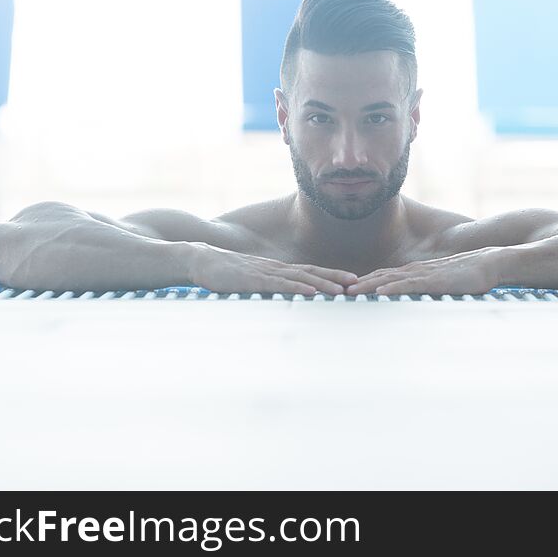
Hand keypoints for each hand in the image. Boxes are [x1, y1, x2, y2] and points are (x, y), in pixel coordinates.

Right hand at [188, 243, 356, 295]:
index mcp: (276, 269)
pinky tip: (309, 292)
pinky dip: (296, 288)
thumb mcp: (250, 280)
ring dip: (322, 284)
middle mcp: (275, 268)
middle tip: (357, 284)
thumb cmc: (224, 273)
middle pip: (311, 272)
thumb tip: (282, 297)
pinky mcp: (252, 280)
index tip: (352, 281)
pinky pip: (279, 284)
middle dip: (335, 277)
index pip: (309, 271)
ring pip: (299, 278)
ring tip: (341, 291)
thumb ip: (267, 286)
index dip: (331, 275)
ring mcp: (264, 273)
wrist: (199, 259)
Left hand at [346, 248, 500, 295]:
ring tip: (349, 293)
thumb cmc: (469, 275)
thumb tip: (416, 299)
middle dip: (357, 284)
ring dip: (367, 286)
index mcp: (415, 272)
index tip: (345, 291)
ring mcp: (423, 274)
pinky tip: (380, 293)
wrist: (490, 262)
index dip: (363, 283)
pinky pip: (409, 284)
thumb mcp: (442, 284)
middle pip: (379, 276)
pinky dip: (392, 288)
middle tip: (336, 292)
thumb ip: (427, 289)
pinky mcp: (435, 280)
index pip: (383, 277)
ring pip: (389, 279)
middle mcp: (415, 270)